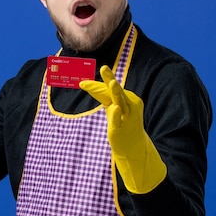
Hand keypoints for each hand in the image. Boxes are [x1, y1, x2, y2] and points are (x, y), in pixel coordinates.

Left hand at [80, 65, 165, 193]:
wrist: (133, 146)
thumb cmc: (121, 123)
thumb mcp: (110, 107)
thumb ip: (101, 95)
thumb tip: (86, 84)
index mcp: (125, 97)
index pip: (109, 89)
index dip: (96, 86)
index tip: (82, 83)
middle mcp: (128, 104)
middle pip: (115, 90)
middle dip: (108, 79)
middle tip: (103, 68)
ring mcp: (127, 115)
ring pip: (120, 101)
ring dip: (116, 92)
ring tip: (112, 82)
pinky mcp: (122, 127)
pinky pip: (119, 119)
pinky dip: (117, 114)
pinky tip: (115, 109)